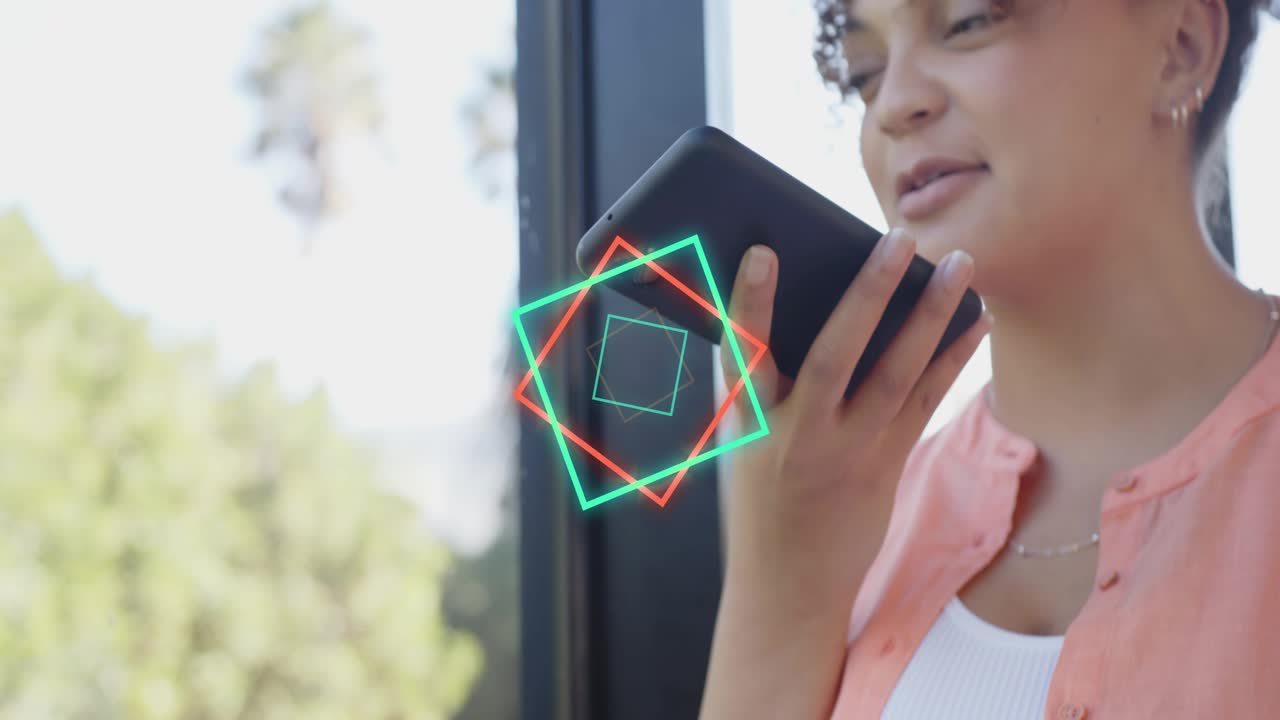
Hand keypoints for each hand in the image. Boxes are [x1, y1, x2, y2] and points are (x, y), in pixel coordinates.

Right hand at [718, 228, 990, 602]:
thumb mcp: (737, 438)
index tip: (761, 252)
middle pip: (838, 354)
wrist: (788, 583)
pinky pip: (926, 401)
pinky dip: (953, 357)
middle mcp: (801, 435)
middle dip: (869, 293)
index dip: (749, 303)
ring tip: (960, 264)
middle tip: (900, 240)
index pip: (744, 354)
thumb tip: (761, 305)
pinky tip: (977, 321)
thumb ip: (749, 380)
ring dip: (932, 316)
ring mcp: (850, 451)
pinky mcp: (888, 464)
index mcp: (750, 424)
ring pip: (897, 374)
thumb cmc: (757, 497)